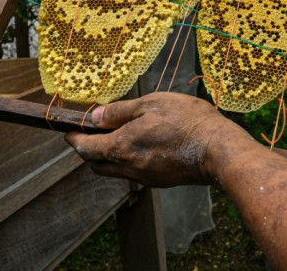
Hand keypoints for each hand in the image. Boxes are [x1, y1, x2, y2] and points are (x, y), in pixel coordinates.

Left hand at [65, 92, 240, 186]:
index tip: (69, 130)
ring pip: (113, 171)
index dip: (73, 138)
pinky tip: (137, 148)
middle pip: (95, 164)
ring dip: (106, 158)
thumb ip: (120, 112)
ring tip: (112, 140)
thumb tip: (95, 117)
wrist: (217, 149)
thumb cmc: (186, 121)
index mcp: (121, 147)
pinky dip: (125, 162)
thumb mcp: (151, 104)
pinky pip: (132, 174)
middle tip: (89, 134)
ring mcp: (144, 177)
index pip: (85, 148)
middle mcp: (128, 167)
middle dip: (86, 150)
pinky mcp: (158, 181)